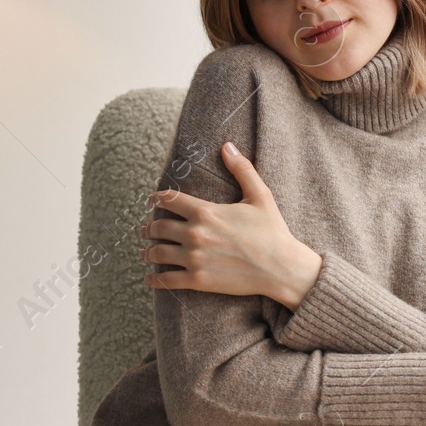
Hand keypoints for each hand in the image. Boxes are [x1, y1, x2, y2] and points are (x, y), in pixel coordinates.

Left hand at [141, 142, 320, 303]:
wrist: (281, 268)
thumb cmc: (272, 231)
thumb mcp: (260, 195)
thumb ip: (242, 169)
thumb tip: (227, 146)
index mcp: (206, 211)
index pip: (170, 200)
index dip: (157, 199)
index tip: (151, 200)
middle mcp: (195, 233)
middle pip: (159, 227)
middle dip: (148, 228)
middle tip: (144, 229)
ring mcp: (194, 258)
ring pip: (159, 253)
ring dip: (147, 252)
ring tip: (144, 252)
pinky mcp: (198, 279)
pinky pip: (168, 279)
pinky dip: (155, 279)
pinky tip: (149, 278)